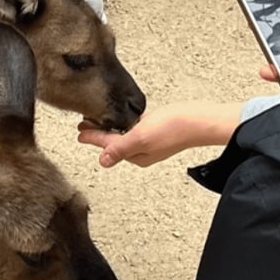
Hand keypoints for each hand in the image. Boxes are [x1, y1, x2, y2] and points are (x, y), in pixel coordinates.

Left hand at [78, 101, 240, 167]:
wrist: (199, 120)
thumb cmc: (173, 128)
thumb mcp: (140, 138)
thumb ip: (120, 148)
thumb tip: (102, 162)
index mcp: (136, 155)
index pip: (108, 146)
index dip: (92, 138)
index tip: (79, 132)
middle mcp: (142, 150)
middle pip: (114, 142)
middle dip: (99, 134)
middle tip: (84, 124)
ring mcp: (150, 140)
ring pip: (124, 135)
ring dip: (111, 128)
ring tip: (98, 119)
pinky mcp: (159, 129)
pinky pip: (136, 128)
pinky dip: (125, 124)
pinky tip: (123, 117)